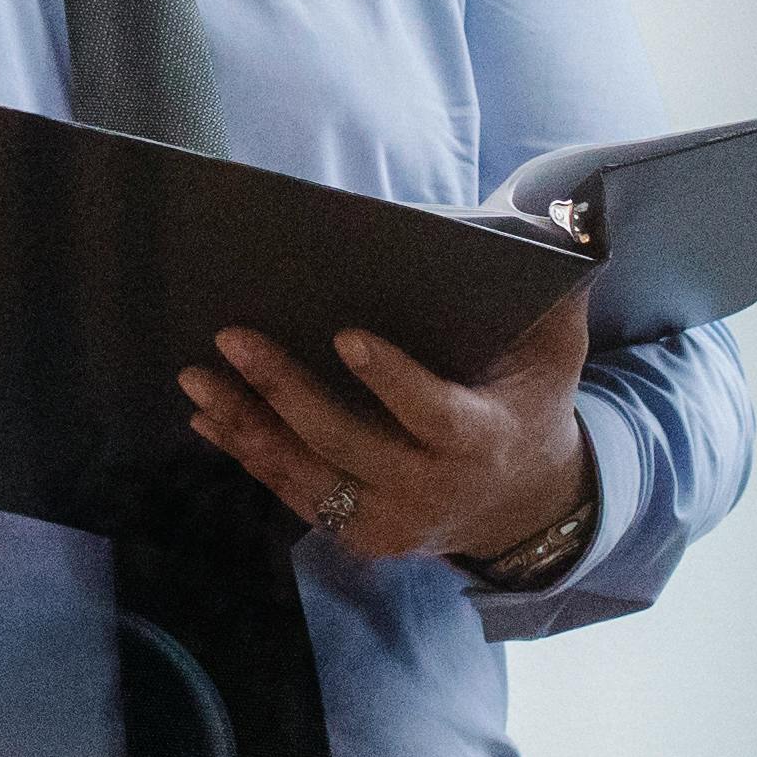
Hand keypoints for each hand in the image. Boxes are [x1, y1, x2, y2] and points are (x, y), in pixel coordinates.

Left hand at [174, 281, 594, 569]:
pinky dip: (248, 453)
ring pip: (307, 477)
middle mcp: (433, 491)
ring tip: (197, 374)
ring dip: (247, 425)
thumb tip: (559, 221)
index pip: (433, 415)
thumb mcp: (556, 350)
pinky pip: (294, 495)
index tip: (344, 336)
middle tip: (232, 336)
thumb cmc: (532, 400)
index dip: (390, 381)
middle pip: (347, 445)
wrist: (525, 502)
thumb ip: (555, 291)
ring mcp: (391, 521)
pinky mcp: (359, 535)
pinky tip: (207, 414)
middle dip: (285, 392)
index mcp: (483, 440)